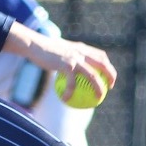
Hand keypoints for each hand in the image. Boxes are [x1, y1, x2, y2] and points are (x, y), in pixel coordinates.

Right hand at [2, 24, 116, 100]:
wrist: (35, 46)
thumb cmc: (44, 50)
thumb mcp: (60, 51)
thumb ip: (68, 58)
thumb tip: (71, 72)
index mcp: (82, 48)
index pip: (101, 55)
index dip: (108, 66)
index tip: (108, 77)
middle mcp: (82, 52)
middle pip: (102, 64)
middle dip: (110, 75)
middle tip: (109, 88)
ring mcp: (75, 58)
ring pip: (93, 75)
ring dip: (98, 88)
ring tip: (98, 98)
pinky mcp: (67, 65)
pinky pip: (72, 83)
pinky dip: (70, 92)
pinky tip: (66, 99)